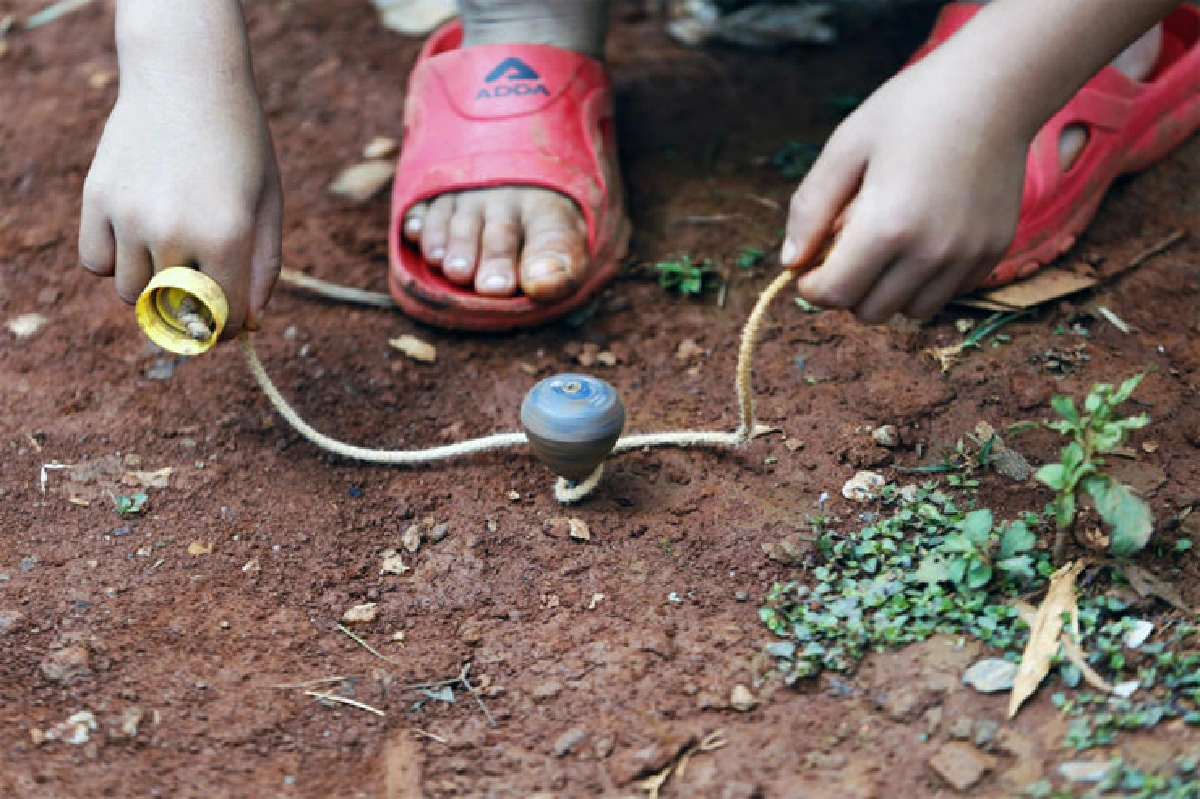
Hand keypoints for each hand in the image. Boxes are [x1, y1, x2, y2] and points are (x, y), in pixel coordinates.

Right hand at [79, 3, 280, 337]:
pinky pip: (95, 263)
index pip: (224, 319)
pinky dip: (113, 261)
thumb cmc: (239, 144)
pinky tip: (136, 237)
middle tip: (199, 288)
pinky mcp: (97, 199)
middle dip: (190, 311)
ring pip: (130, 294)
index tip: (230, 317)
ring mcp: (130, 216)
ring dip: (149, 287)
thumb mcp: (267, 203)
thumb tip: (252, 324)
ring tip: (170, 253)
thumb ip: (264, 267)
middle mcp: (174, 232)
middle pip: (174, 312)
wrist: (187, 79)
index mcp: (227, 236)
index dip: (230, 327)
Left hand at [780, 52, 1031, 322]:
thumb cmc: (912, 109)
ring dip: (888, 291)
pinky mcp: (992, 250)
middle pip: (871, 311)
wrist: (995, 88)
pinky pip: (948, 293)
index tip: (808, 266)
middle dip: (847, 290)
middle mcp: (931, 251)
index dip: (811, 286)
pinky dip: (926, 280)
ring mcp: (967, 255)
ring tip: (885, 247)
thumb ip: (810, 208)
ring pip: (911, 311)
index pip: (835, 294)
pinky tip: (921, 238)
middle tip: (845, 251)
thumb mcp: (845, 148)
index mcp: (887, 226)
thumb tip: (790, 262)